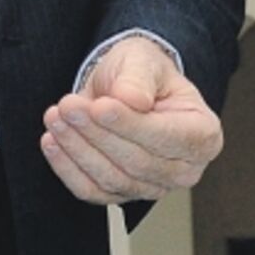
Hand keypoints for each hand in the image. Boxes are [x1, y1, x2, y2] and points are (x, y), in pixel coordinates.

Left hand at [40, 36, 222, 204]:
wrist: (120, 87)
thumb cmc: (140, 74)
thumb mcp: (142, 61)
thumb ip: (138, 79)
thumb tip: (132, 100)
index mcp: (202, 135)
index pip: (165, 138)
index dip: (129, 124)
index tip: (99, 106)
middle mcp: (184, 169)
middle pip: (136, 162)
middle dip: (96, 133)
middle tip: (67, 106)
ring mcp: (153, 186)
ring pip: (112, 179)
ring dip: (77, 149)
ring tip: (55, 118)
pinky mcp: (121, 193)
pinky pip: (92, 191)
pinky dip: (67, 169)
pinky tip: (52, 143)